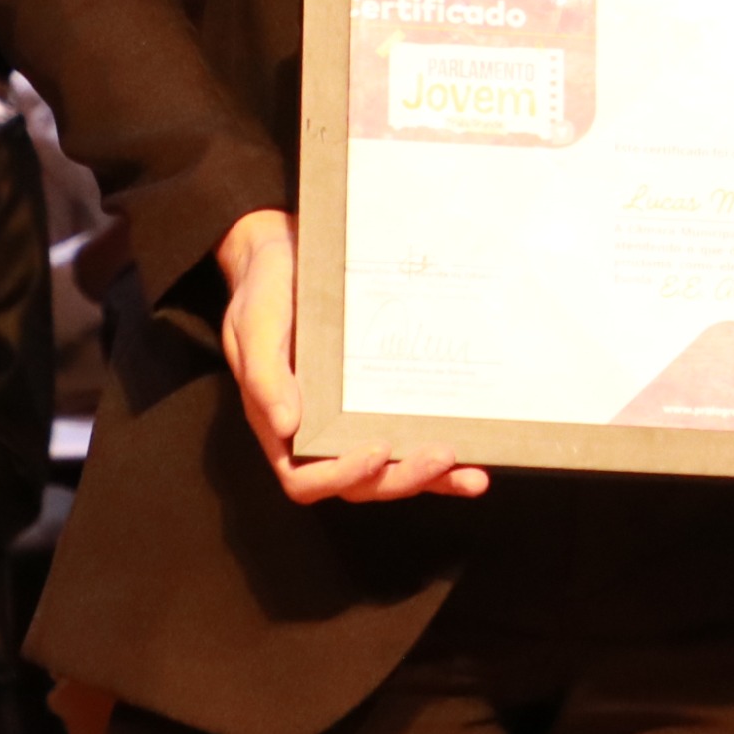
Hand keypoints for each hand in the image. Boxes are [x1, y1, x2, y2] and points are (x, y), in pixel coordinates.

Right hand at [216, 208, 484, 504]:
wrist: (287, 252)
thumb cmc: (264, 290)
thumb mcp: (255, 325)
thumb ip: (264, 375)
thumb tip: (286, 426)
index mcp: (282, 427)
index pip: (306, 478)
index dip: (343, 475)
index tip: (378, 450)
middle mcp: (319, 432)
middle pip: (362, 482)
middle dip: (403, 477)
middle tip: (444, 455)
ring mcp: (354, 419)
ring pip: (392, 469)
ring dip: (433, 478)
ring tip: (474, 477)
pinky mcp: (381, 398)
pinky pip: (412, 433)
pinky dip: (442, 454)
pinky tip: (478, 452)